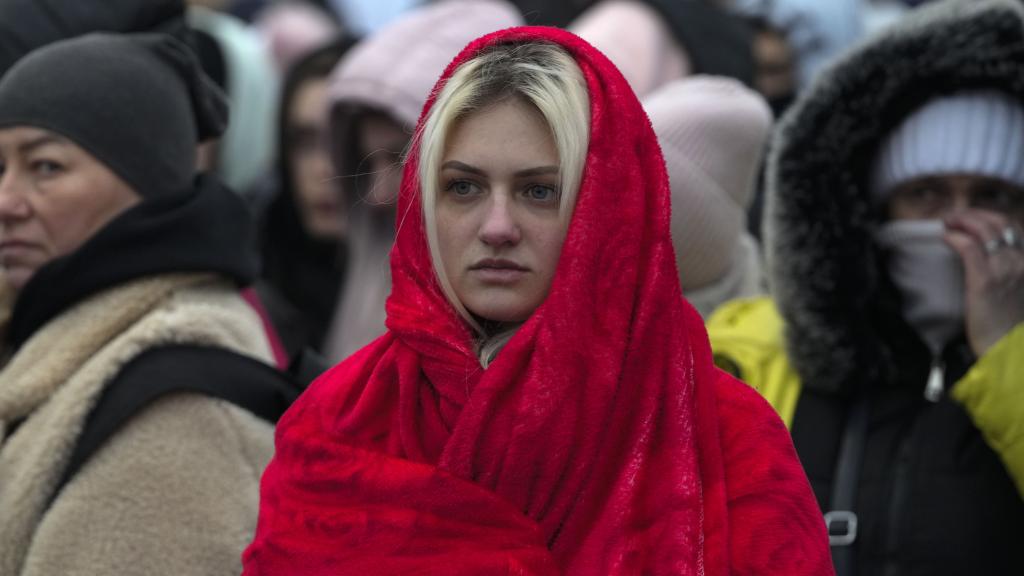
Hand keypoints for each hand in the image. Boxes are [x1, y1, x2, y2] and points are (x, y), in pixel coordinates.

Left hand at [944, 210, 1023, 356]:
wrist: (1008, 350)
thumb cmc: (1007, 324)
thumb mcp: (1015, 290)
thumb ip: (1008, 270)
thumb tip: (986, 255)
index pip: (1013, 227)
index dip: (989, 217)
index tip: (971, 217)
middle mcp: (1021, 262)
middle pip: (999, 223)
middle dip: (974, 214)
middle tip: (953, 217)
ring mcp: (1005, 270)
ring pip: (984, 230)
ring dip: (962, 221)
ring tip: (947, 222)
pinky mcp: (985, 281)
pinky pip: (970, 248)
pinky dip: (956, 237)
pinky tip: (945, 237)